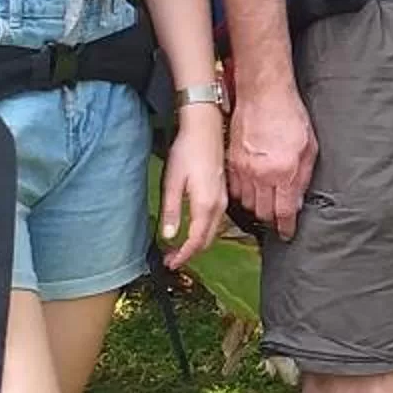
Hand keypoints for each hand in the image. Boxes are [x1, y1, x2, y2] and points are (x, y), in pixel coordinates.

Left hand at [159, 115, 227, 268]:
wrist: (205, 128)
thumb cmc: (188, 150)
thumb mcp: (172, 181)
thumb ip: (172, 211)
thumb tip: (169, 235)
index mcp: (205, 204)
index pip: (196, 241)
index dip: (183, 256)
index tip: (170, 263)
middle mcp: (219, 205)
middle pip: (207, 240)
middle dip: (190, 253)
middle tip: (171, 259)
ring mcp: (223, 199)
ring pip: (213, 231)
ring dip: (197, 243)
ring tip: (179, 247)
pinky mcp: (223, 193)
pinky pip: (216, 220)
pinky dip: (204, 231)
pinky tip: (192, 228)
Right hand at [227, 82, 316, 237]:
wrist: (263, 94)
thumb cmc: (289, 115)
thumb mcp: (309, 147)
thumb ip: (303, 176)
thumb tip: (298, 200)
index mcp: (283, 171)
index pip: (284, 211)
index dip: (286, 226)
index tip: (288, 232)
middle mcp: (261, 174)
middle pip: (263, 212)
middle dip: (272, 219)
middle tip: (278, 219)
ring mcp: (243, 169)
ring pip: (247, 203)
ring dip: (257, 207)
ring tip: (266, 205)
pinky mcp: (231, 161)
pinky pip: (234, 189)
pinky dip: (243, 194)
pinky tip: (251, 190)